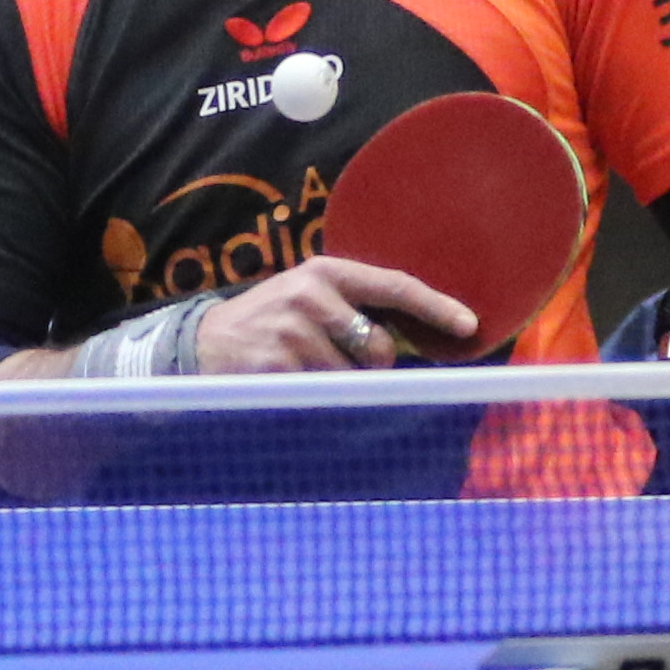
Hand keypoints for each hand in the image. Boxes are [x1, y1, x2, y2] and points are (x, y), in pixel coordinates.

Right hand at [192, 258, 484, 372]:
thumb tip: (417, 335)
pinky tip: (290, 384)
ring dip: (340, 384)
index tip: (469, 325)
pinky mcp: (277, 367)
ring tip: (303, 370)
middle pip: (379, 345)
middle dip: (372, 364)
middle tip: (338, 361)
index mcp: (325, 272)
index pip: (395, 286)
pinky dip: (318, 397)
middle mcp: (309, 296)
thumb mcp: (307, 298)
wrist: (200, 344)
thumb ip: (354, 306)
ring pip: (353, 376)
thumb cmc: (268, 323)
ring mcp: (291, 332)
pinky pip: (325, 393)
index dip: (436, 307)